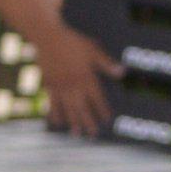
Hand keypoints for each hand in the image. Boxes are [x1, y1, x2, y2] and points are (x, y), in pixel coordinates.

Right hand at [35, 21, 119, 135]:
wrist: (48, 37)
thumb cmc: (72, 41)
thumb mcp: (93, 49)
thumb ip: (106, 63)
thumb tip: (122, 72)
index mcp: (86, 77)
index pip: (97, 98)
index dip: (102, 110)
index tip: (107, 119)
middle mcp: (74, 85)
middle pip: (83, 108)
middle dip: (88, 122)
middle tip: (93, 134)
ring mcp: (61, 87)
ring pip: (68, 108)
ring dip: (73, 122)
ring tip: (77, 134)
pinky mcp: (49, 85)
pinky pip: (52, 103)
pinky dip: (55, 114)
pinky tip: (57, 122)